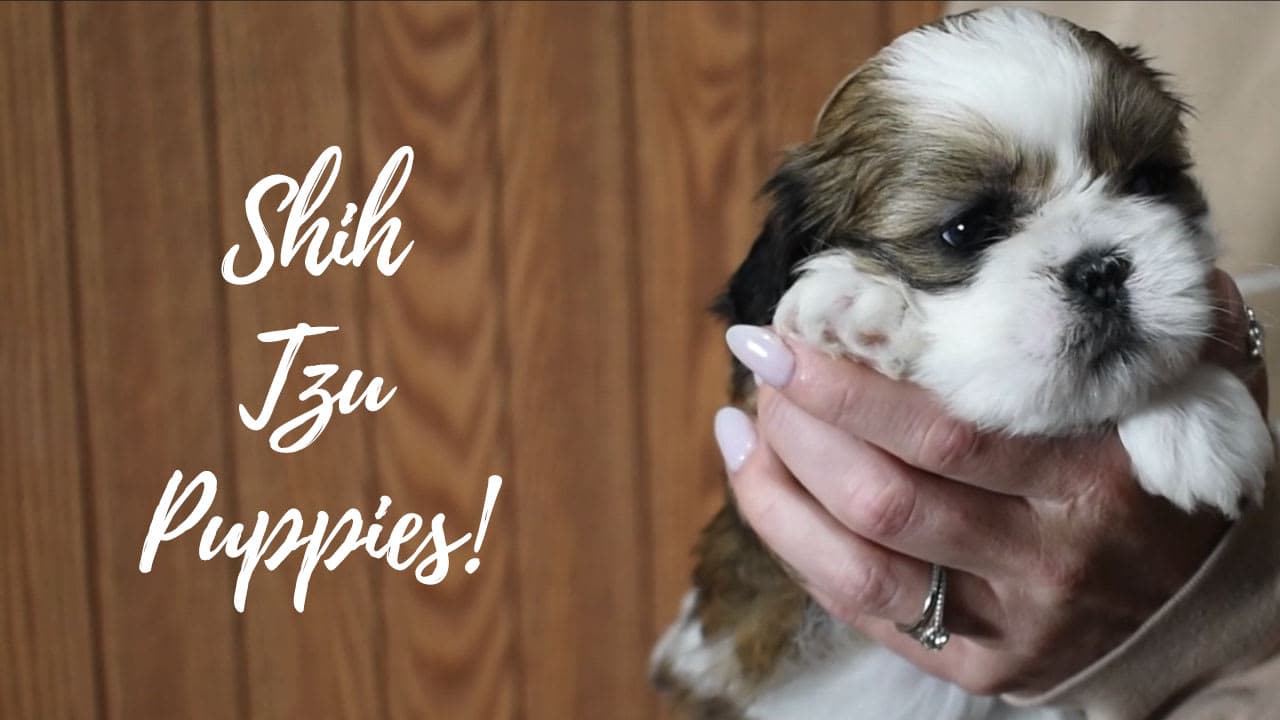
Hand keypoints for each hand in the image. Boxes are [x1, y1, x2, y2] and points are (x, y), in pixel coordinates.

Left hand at [713, 270, 1267, 695]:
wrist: (1207, 610)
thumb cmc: (1172, 475)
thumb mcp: (1191, 389)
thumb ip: (1149, 320)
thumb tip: (1101, 239)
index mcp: (1093, 480)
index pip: (944, 432)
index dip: (845, 386)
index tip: (781, 333)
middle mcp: (1045, 560)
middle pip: (883, 497)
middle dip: (799, 426)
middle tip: (761, 364)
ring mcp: (1006, 623)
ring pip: (857, 566)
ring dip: (778, 490)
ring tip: (743, 425)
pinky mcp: (976, 665)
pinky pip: (865, 611)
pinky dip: (798, 547)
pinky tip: (764, 486)